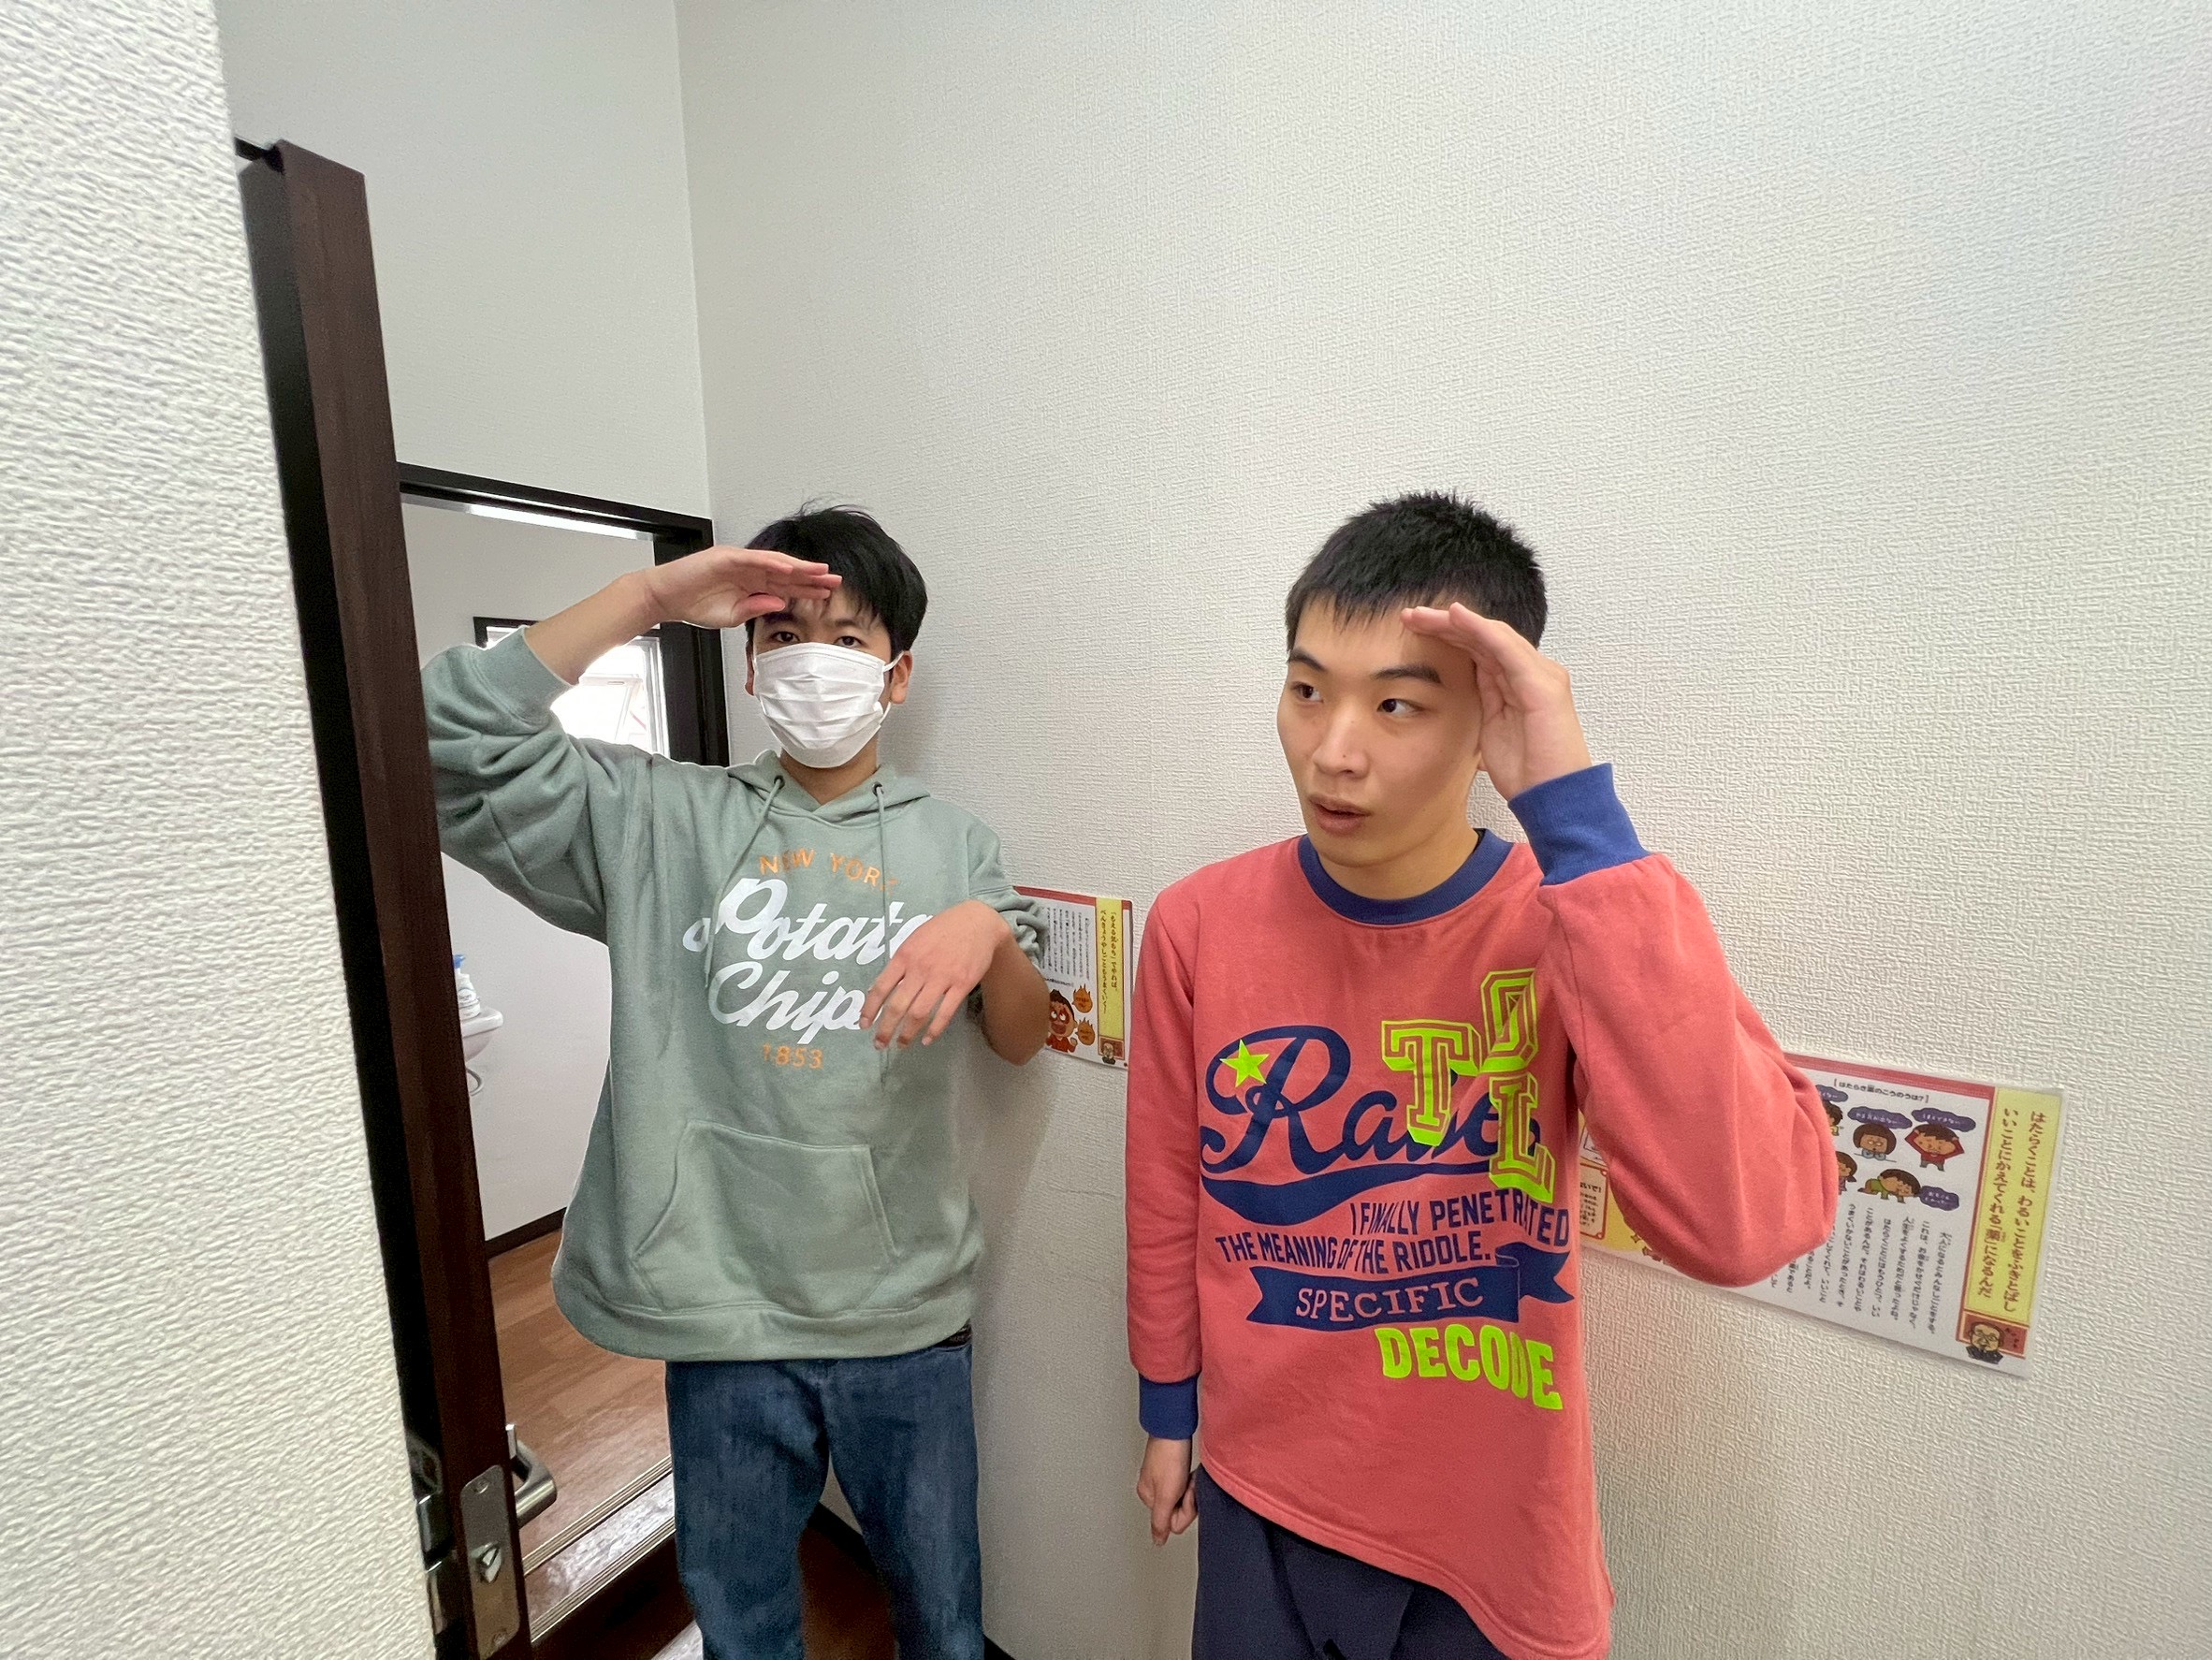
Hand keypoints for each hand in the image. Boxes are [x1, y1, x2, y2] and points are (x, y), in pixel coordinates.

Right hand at [639, 544, 841, 630]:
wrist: (665, 599)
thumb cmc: (694, 606)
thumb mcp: (731, 616)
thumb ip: (754, 609)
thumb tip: (778, 603)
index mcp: (751, 584)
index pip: (785, 586)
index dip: (806, 590)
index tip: (827, 595)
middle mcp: (748, 570)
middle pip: (786, 572)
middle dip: (811, 577)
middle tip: (835, 580)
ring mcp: (738, 561)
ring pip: (775, 562)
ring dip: (798, 566)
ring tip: (819, 571)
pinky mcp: (725, 557)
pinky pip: (753, 558)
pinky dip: (772, 562)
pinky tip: (789, 566)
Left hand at [861, 900, 1011, 1049]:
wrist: (977, 921)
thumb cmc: (942, 930)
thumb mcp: (914, 939)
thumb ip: (900, 963)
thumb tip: (881, 989)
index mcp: (905, 956)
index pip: (881, 987)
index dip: (870, 1009)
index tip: (863, 1024)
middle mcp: (920, 968)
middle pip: (897, 1006)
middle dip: (885, 1029)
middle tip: (879, 1044)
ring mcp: (942, 977)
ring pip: (919, 1013)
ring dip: (907, 1033)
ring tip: (901, 1044)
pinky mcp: (962, 984)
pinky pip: (945, 1013)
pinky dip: (934, 1030)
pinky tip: (927, 1039)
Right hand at [1137, 1437, 1197, 1544]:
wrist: (1173, 1428)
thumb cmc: (1169, 1456)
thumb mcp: (1166, 1494)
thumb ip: (1161, 1521)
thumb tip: (1156, 1541)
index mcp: (1148, 1497)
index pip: (1172, 1522)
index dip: (1184, 1509)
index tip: (1185, 1494)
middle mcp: (1153, 1489)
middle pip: (1178, 1510)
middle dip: (1188, 1499)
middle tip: (1188, 1483)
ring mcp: (1162, 1478)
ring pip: (1183, 1497)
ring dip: (1190, 1488)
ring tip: (1189, 1475)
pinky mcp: (1171, 1467)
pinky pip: (1185, 1484)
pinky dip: (1191, 1479)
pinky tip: (1190, 1471)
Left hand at [1401, 602, 1592, 799]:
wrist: (1554, 798)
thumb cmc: (1527, 772)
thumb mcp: (1492, 732)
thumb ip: (1485, 703)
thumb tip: (1463, 688)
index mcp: (1517, 683)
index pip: (1480, 649)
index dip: (1448, 636)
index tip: (1412, 631)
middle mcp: (1531, 672)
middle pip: (1484, 637)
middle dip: (1445, 625)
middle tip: (1410, 616)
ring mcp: (1540, 675)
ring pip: (1492, 636)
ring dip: (1455, 622)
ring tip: (1423, 614)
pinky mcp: (1541, 684)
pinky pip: (1505, 649)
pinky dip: (1480, 630)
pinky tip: (1456, 617)